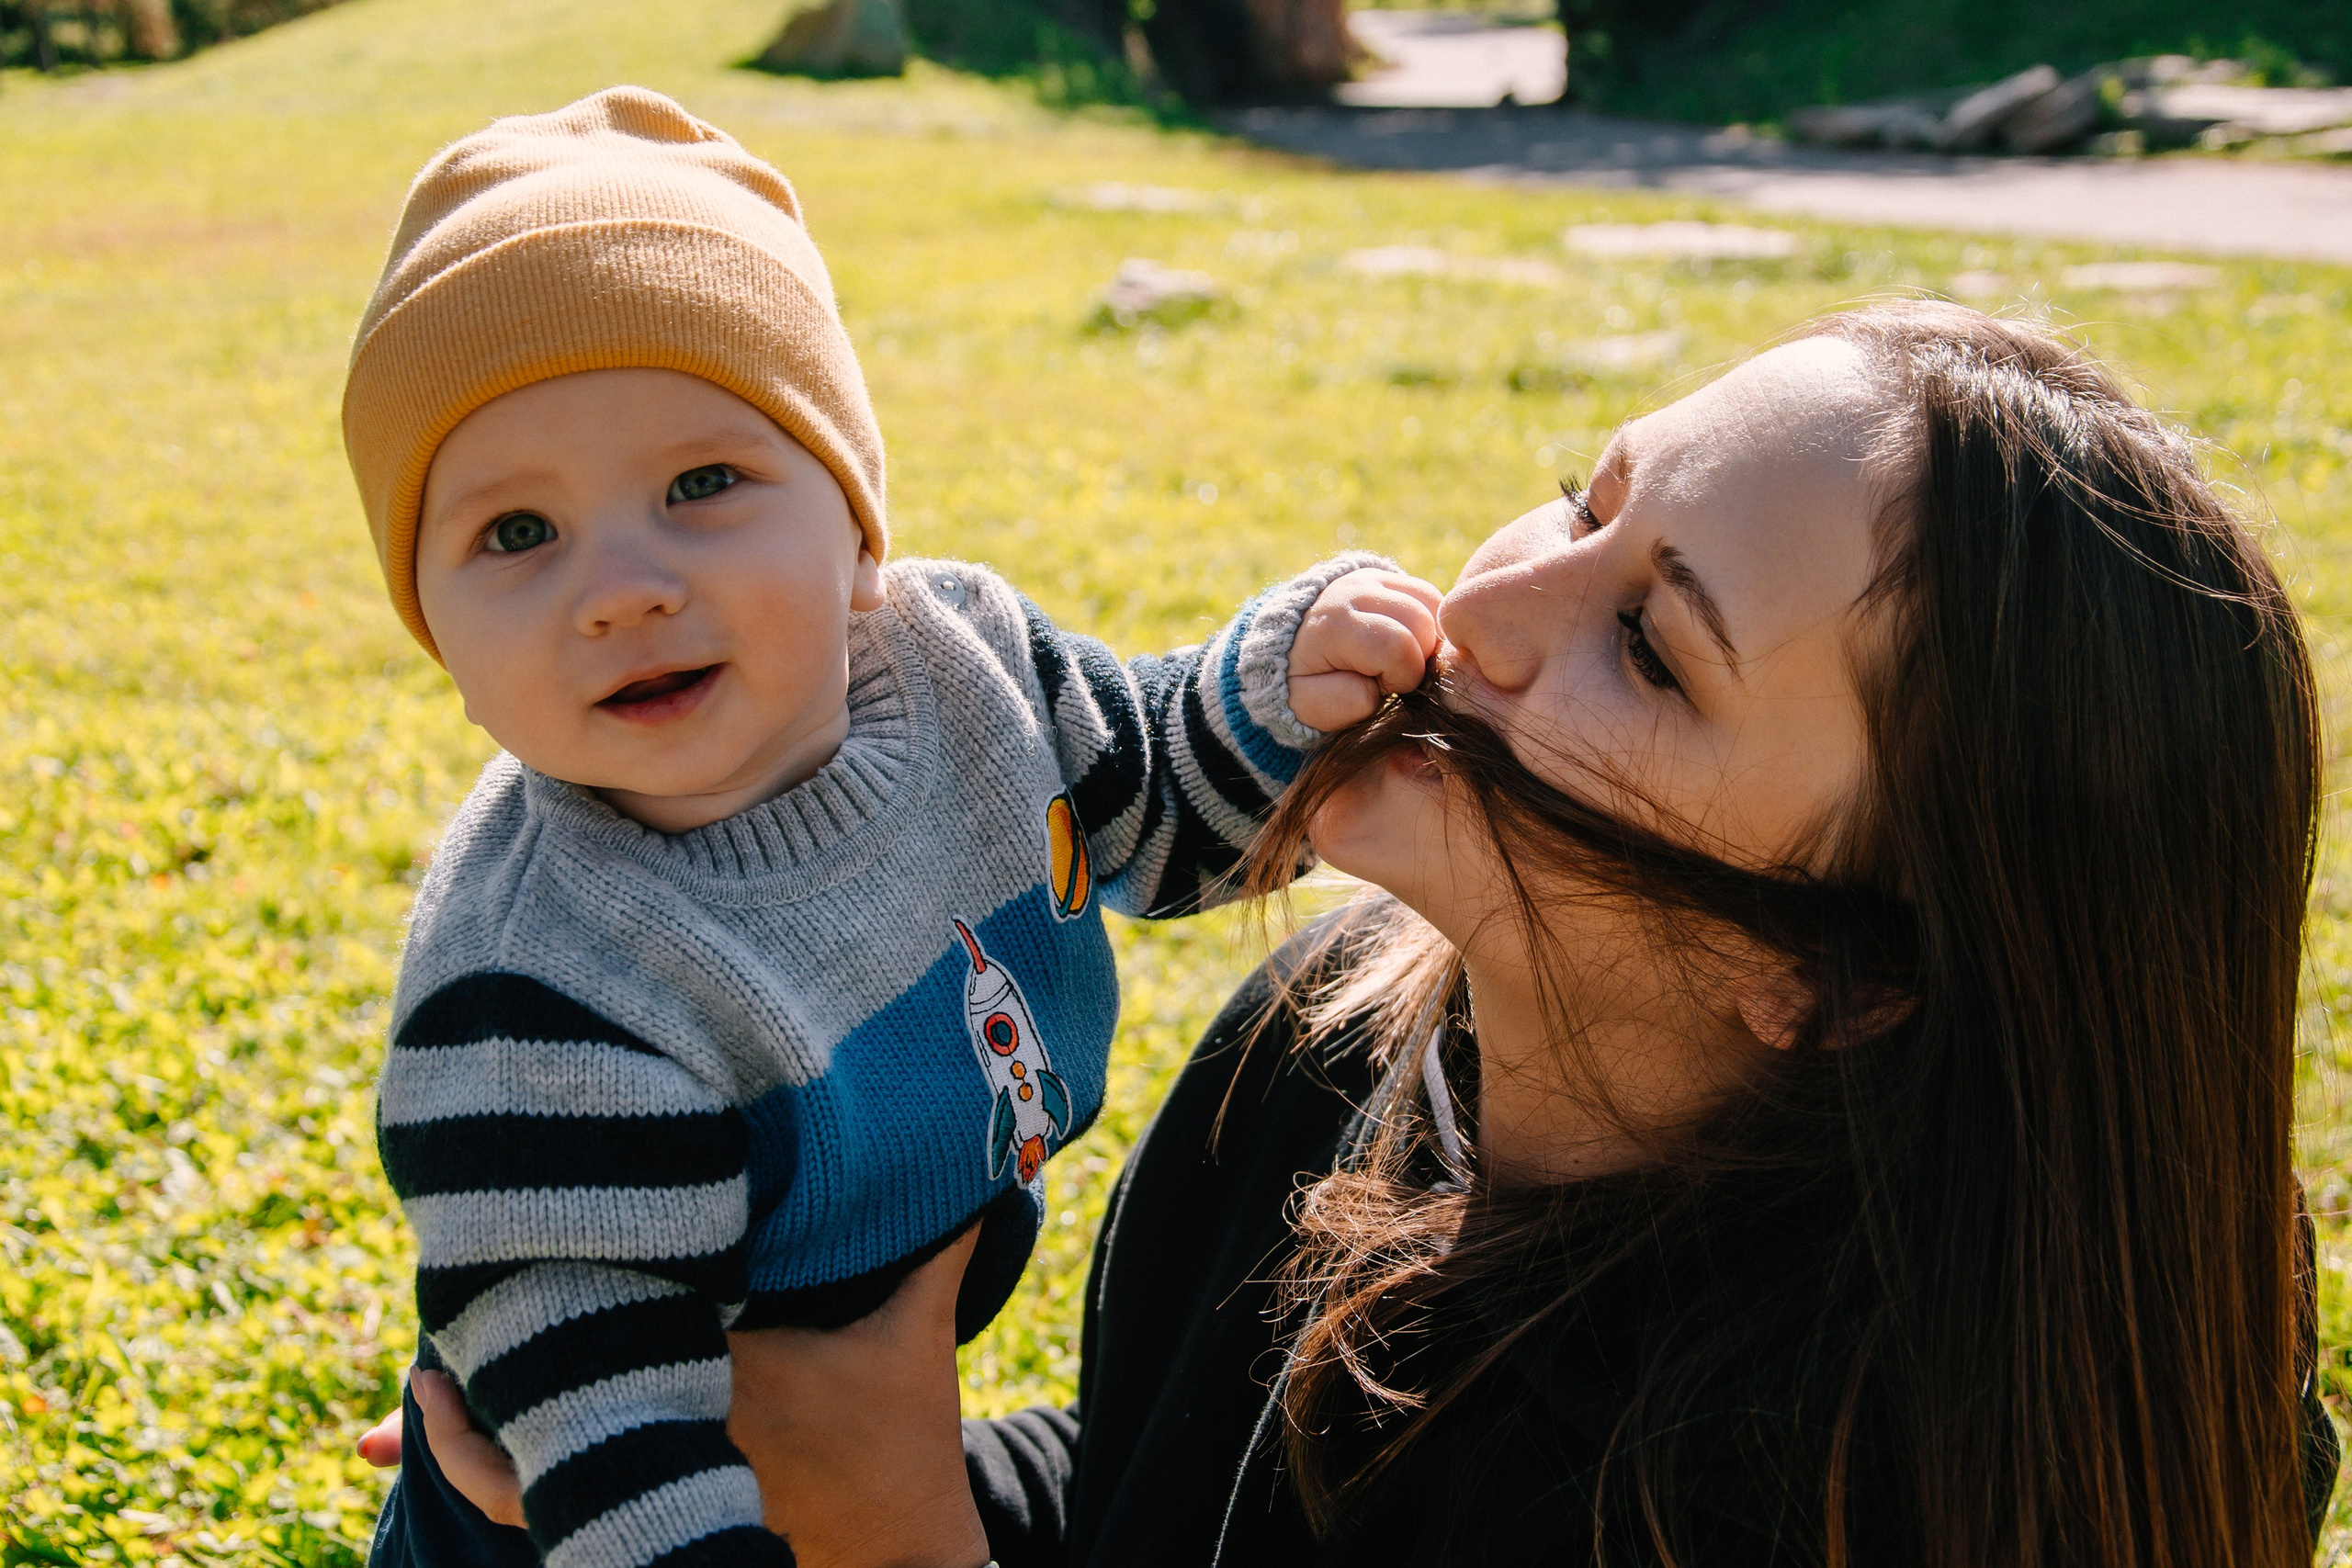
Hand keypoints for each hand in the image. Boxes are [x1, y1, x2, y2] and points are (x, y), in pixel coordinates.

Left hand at [353, 1229, 989, 1566]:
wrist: (900, 1558)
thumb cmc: (903, 1443)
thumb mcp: (914, 1338)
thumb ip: (930, 1252)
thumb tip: (977, 1167)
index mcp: (726, 1367)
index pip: (626, 1314)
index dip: (561, 1278)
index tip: (509, 1236)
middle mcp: (674, 1428)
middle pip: (553, 1383)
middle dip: (485, 1350)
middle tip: (429, 1304)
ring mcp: (652, 1487)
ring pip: (525, 1472)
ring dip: (458, 1442)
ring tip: (405, 1410)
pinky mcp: (644, 1529)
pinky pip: (542, 1513)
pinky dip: (491, 1489)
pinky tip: (447, 1470)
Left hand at [1287, 568, 1444, 731]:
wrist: (1279, 646)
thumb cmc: (1298, 681)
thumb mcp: (1307, 706)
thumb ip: (1345, 703)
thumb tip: (1378, 687)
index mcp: (1334, 624)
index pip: (1398, 647)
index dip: (1402, 677)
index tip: (1381, 687)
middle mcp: (1353, 590)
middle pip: (1422, 621)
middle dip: (1418, 658)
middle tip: (1390, 674)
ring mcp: (1369, 577)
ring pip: (1431, 603)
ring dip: (1426, 639)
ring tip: (1396, 658)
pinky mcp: (1381, 574)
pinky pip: (1427, 594)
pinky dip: (1426, 622)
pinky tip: (1403, 641)